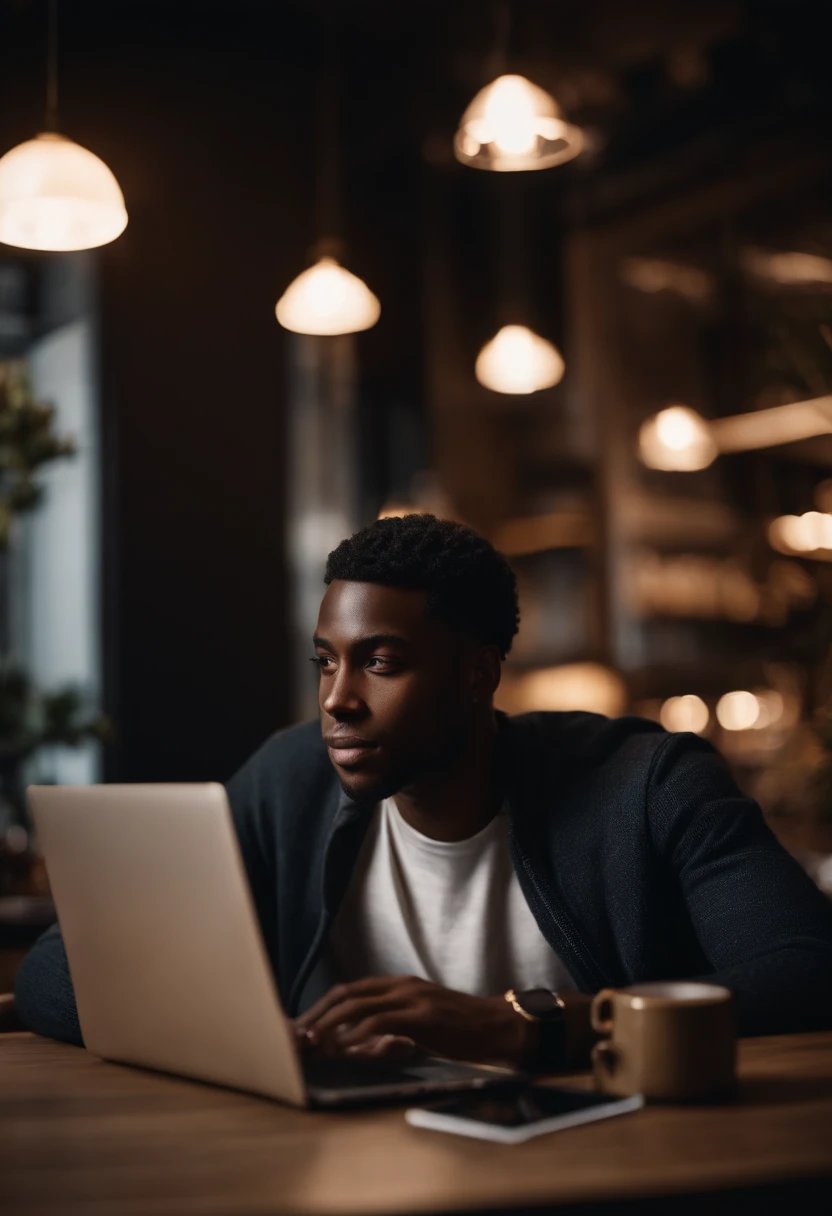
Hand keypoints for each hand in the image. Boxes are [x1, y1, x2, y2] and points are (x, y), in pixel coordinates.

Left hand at [294, 975, 536, 1064]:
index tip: (306, 1025)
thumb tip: (362, 1044)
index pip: (351, 989)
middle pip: (348, 993)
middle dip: (320, 1014)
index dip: (325, 1006)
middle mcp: (401, 985)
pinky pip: (383, 1021)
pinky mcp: (423, 1015)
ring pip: (360, 1004)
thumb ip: (392, 1027)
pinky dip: (360, 1033)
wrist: (497, 1025)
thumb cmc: (461, 1028)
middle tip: (300, 1035)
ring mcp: (412, 998)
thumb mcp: (421, 1021)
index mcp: (399, 984)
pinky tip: (348, 1046)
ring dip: (333, 1024)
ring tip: (315, 1041)